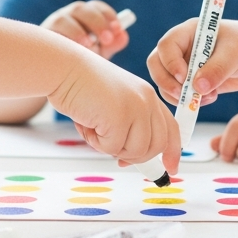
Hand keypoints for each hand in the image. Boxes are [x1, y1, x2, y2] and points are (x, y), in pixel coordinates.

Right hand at [41, 0, 128, 58]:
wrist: (53, 75)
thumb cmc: (79, 60)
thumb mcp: (99, 54)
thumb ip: (111, 45)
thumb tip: (123, 35)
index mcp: (84, 16)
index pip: (96, 7)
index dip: (108, 15)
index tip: (118, 28)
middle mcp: (67, 16)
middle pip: (81, 9)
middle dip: (96, 22)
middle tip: (108, 39)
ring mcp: (52, 25)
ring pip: (62, 19)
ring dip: (77, 31)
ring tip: (89, 46)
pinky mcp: (41, 38)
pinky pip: (49, 34)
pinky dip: (62, 40)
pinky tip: (71, 51)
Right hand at [48, 51, 180, 173]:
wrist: (64, 69)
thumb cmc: (82, 86)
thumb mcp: (115, 104)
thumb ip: (130, 125)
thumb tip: (131, 157)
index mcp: (148, 96)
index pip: (171, 128)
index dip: (172, 151)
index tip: (171, 168)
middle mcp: (147, 100)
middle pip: (156, 146)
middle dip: (133, 156)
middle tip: (110, 147)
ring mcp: (136, 108)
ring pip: (136, 151)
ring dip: (111, 148)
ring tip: (94, 127)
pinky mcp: (120, 117)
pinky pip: (112, 148)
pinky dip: (95, 142)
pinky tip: (86, 123)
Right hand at [148, 18, 237, 105]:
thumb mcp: (234, 53)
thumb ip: (217, 69)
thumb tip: (198, 87)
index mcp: (187, 32)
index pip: (166, 46)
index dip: (171, 63)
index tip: (185, 78)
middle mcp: (180, 48)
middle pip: (157, 64)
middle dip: (166, 82)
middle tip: (183, 95)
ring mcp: (183, 65)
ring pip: (164, 82)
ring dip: (179, 95)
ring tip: (205, 98)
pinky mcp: (189, 82)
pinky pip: (178, 95)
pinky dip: (189, 102)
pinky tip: (210, 98)